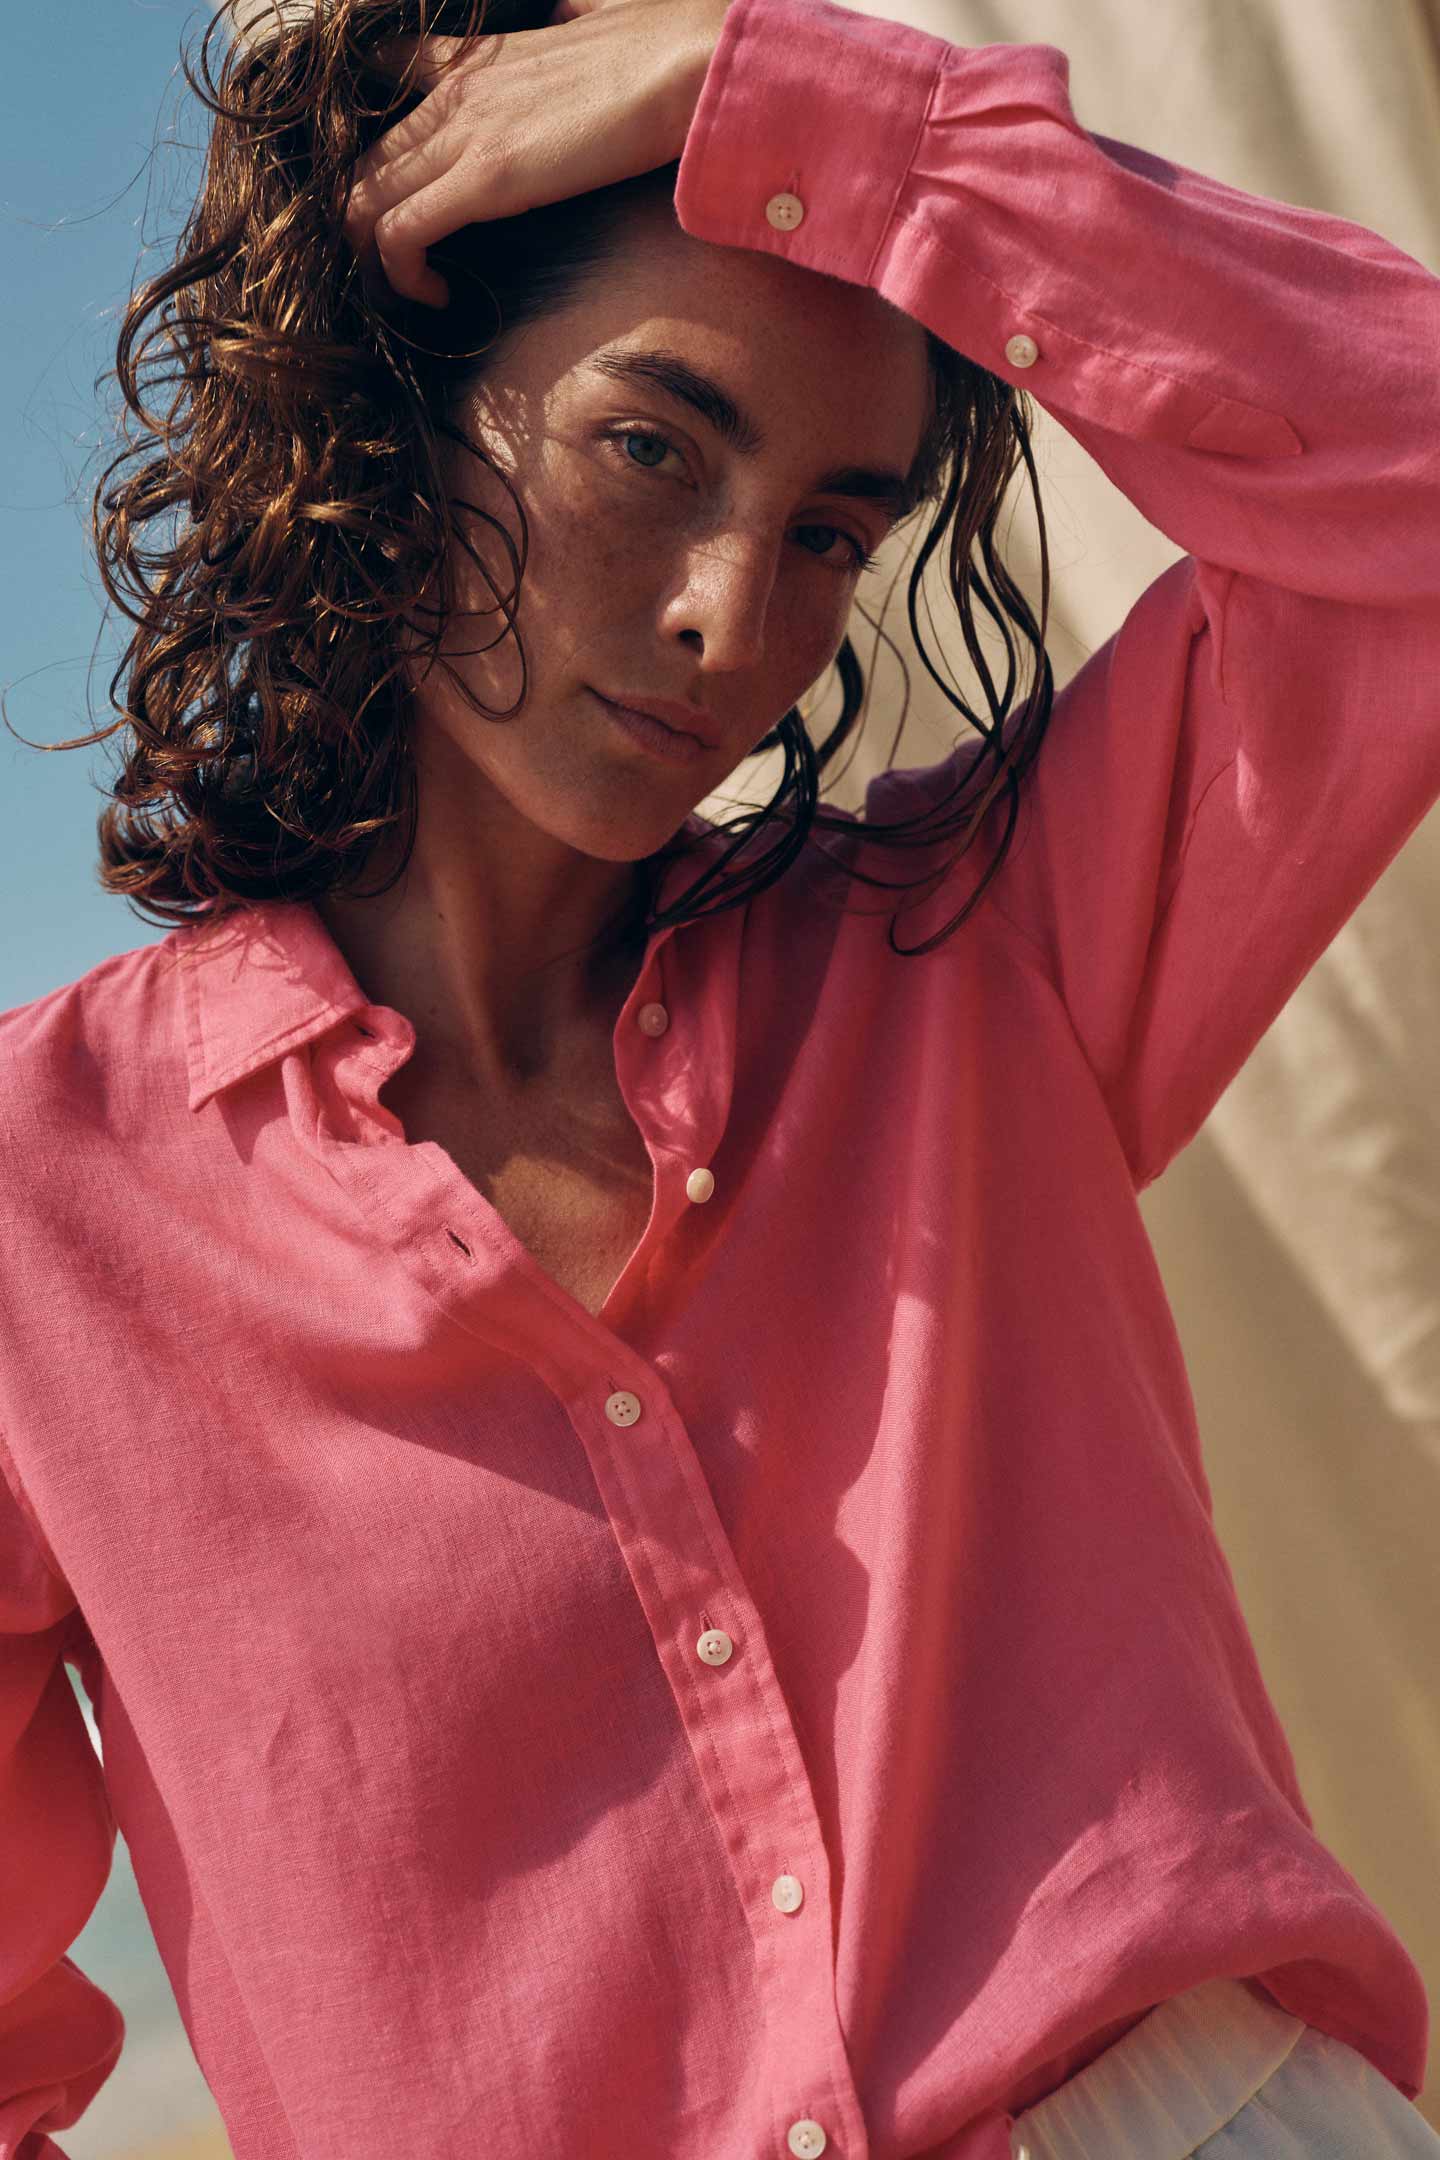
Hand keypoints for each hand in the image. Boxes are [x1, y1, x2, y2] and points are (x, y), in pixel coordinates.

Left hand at [344, 0, 734, 308]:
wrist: (690, 63)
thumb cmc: (665, 48)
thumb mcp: (601, 16)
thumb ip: (575, 14)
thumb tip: (576, 9)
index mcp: (484, 57)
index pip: (392, 74)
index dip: (379, 135)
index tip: (395, 185)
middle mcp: (459, 92)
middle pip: (369, 158)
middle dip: (363, 220)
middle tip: (394, 268)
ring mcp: (465, 133)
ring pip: (366, 197)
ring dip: (372, 257)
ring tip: (403, 293)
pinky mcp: (482, 179)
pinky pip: (399, 233)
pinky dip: (401, 275)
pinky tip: (434, 297)